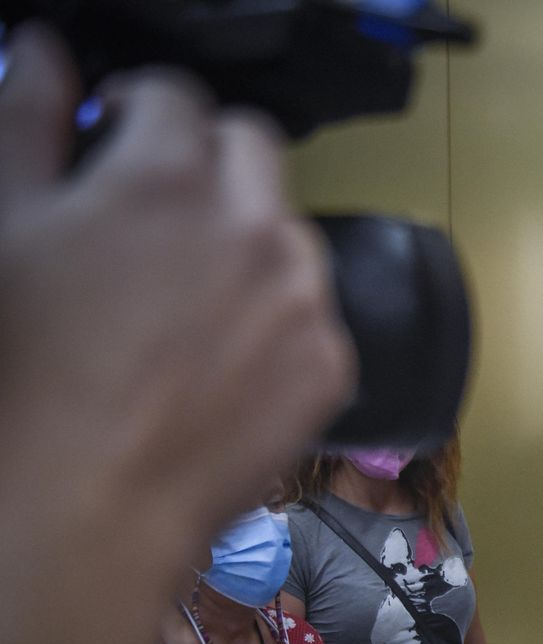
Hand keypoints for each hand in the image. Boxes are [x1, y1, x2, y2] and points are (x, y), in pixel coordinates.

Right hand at [0, 24, 354, 560]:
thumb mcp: (3, 226)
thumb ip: (28, 121)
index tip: (123, 137)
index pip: (178, 97)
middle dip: (208, 163)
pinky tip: (217, 361)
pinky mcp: (331, 366)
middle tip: (158, 214)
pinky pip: (315, 315)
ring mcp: (304, 299)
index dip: (141, 112)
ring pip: (289, 233)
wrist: (85, 508)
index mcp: (168, 180)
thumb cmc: (26, 378)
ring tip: (183, 302)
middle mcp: (255, 229)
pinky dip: (277, 322)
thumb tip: (50, 57)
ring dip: (248, 242)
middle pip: (253, 150)